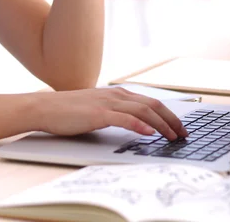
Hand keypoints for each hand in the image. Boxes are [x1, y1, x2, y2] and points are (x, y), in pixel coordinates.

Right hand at [33, 87, 187, 140]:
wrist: (46, 107)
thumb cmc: (69, 110)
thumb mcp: (98, 108)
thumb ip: (115, 112)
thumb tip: (133, 122)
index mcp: (117, 93)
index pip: (150, 101)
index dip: (168, 114)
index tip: (179, 126)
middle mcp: (116, 95)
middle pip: (152, 104)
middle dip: (171, 119)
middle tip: (183, 134)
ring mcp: (107, 103)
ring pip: (142, 110)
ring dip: (161, 124)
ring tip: (172, 136)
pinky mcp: (98, 113)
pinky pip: (124, 118)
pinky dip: (139, 124)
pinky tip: (149, 132)